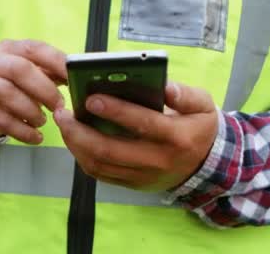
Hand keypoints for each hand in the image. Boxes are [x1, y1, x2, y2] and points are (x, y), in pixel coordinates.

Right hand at [0, 40, 66, 143]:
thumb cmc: (6, 87)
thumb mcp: (25, 76)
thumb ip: (48, 73)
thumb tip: (76, 77)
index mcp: (8, 49)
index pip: (34, 48)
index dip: (56, 62)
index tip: (73, 77)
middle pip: (19, 69)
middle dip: (44, 89)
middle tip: (59, 106)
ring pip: (8, 94)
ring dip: (32, 111)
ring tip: (42, 121)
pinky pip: (1, 120)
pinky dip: (23, 131)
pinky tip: (35, 137)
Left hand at [53, 82, 217, 190]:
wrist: (206, 165)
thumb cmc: (198, 126)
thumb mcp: (203, 105)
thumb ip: (184, 94)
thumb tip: (164, 85)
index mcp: (176, 137)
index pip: (143, 123)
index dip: (115, 111)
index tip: (90, 98)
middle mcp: (157, 160)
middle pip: (110, 150)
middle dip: (80, 131)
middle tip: (63, 113)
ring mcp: (142, 176)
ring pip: (99, 164)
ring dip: (75, 144)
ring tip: (64, 123)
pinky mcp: (132, 184)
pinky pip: (100, 174)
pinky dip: (82, 156)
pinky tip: (74, 139)